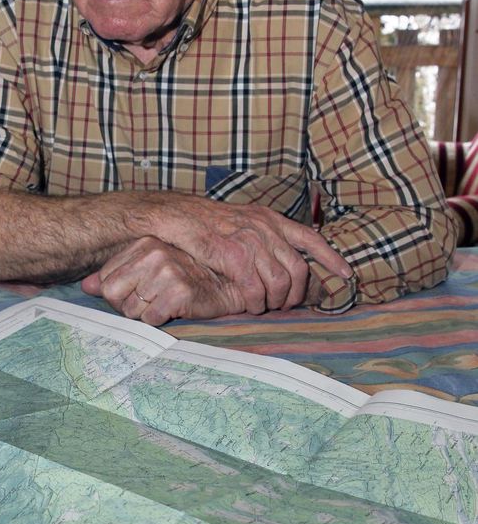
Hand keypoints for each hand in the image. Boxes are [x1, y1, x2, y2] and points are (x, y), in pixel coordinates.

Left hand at [81, 237, 258, 324]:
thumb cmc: (187, 279)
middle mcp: (153, 253)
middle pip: (114, 296)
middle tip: (153, 302)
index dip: (120, 296)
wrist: (228, 285)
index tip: (140, 295)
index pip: (106, 282)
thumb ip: (116, 276)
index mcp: (142, 244)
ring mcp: (167, 270)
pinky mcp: (180, 290)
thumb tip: (86, 286)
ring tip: (167, 303)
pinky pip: (151, 319)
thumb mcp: (149, 271)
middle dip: (130, 307)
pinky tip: (177, 309)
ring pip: (132, 311)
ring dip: (148, 315)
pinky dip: (161, 320)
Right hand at [161, 201, 351, 313]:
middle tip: (287, 304)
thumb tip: (280, 256)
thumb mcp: (243, 219)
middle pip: (298, 269)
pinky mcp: (235, 256)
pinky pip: (256, 290)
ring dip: (275, 302)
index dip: (331, 258)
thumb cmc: (206, 222)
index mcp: (270, 218)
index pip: (310, 238)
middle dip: (297, 293)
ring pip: (280, 283)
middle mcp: (266, 228)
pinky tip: (250, 306)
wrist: (178, 217)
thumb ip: (264, 234)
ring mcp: (251, 241)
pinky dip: (256, 303)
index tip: (346, 274)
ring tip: (265, 306)